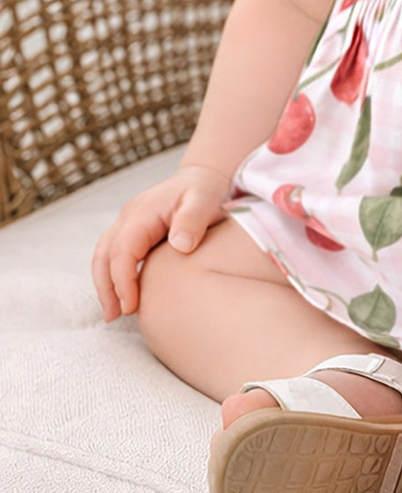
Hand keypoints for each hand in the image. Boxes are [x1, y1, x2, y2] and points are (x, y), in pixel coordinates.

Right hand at [91, 164, 231, 321]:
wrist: (204, 177)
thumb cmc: (205, 189)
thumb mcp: (205, 201)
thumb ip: (192, 220)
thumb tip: (180, 245)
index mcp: (143, 211)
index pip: (123, 250)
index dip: (123, 280)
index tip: (131, 306)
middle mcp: (129, 216)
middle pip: (105, 254)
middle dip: (106, 287)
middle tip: (114, 316)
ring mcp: (129, 223)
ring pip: (104, 255)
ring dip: (106, 284)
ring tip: (113, 313)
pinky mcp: (134, 231)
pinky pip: (116, 254)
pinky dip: (114, 275)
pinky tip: (124, 295)